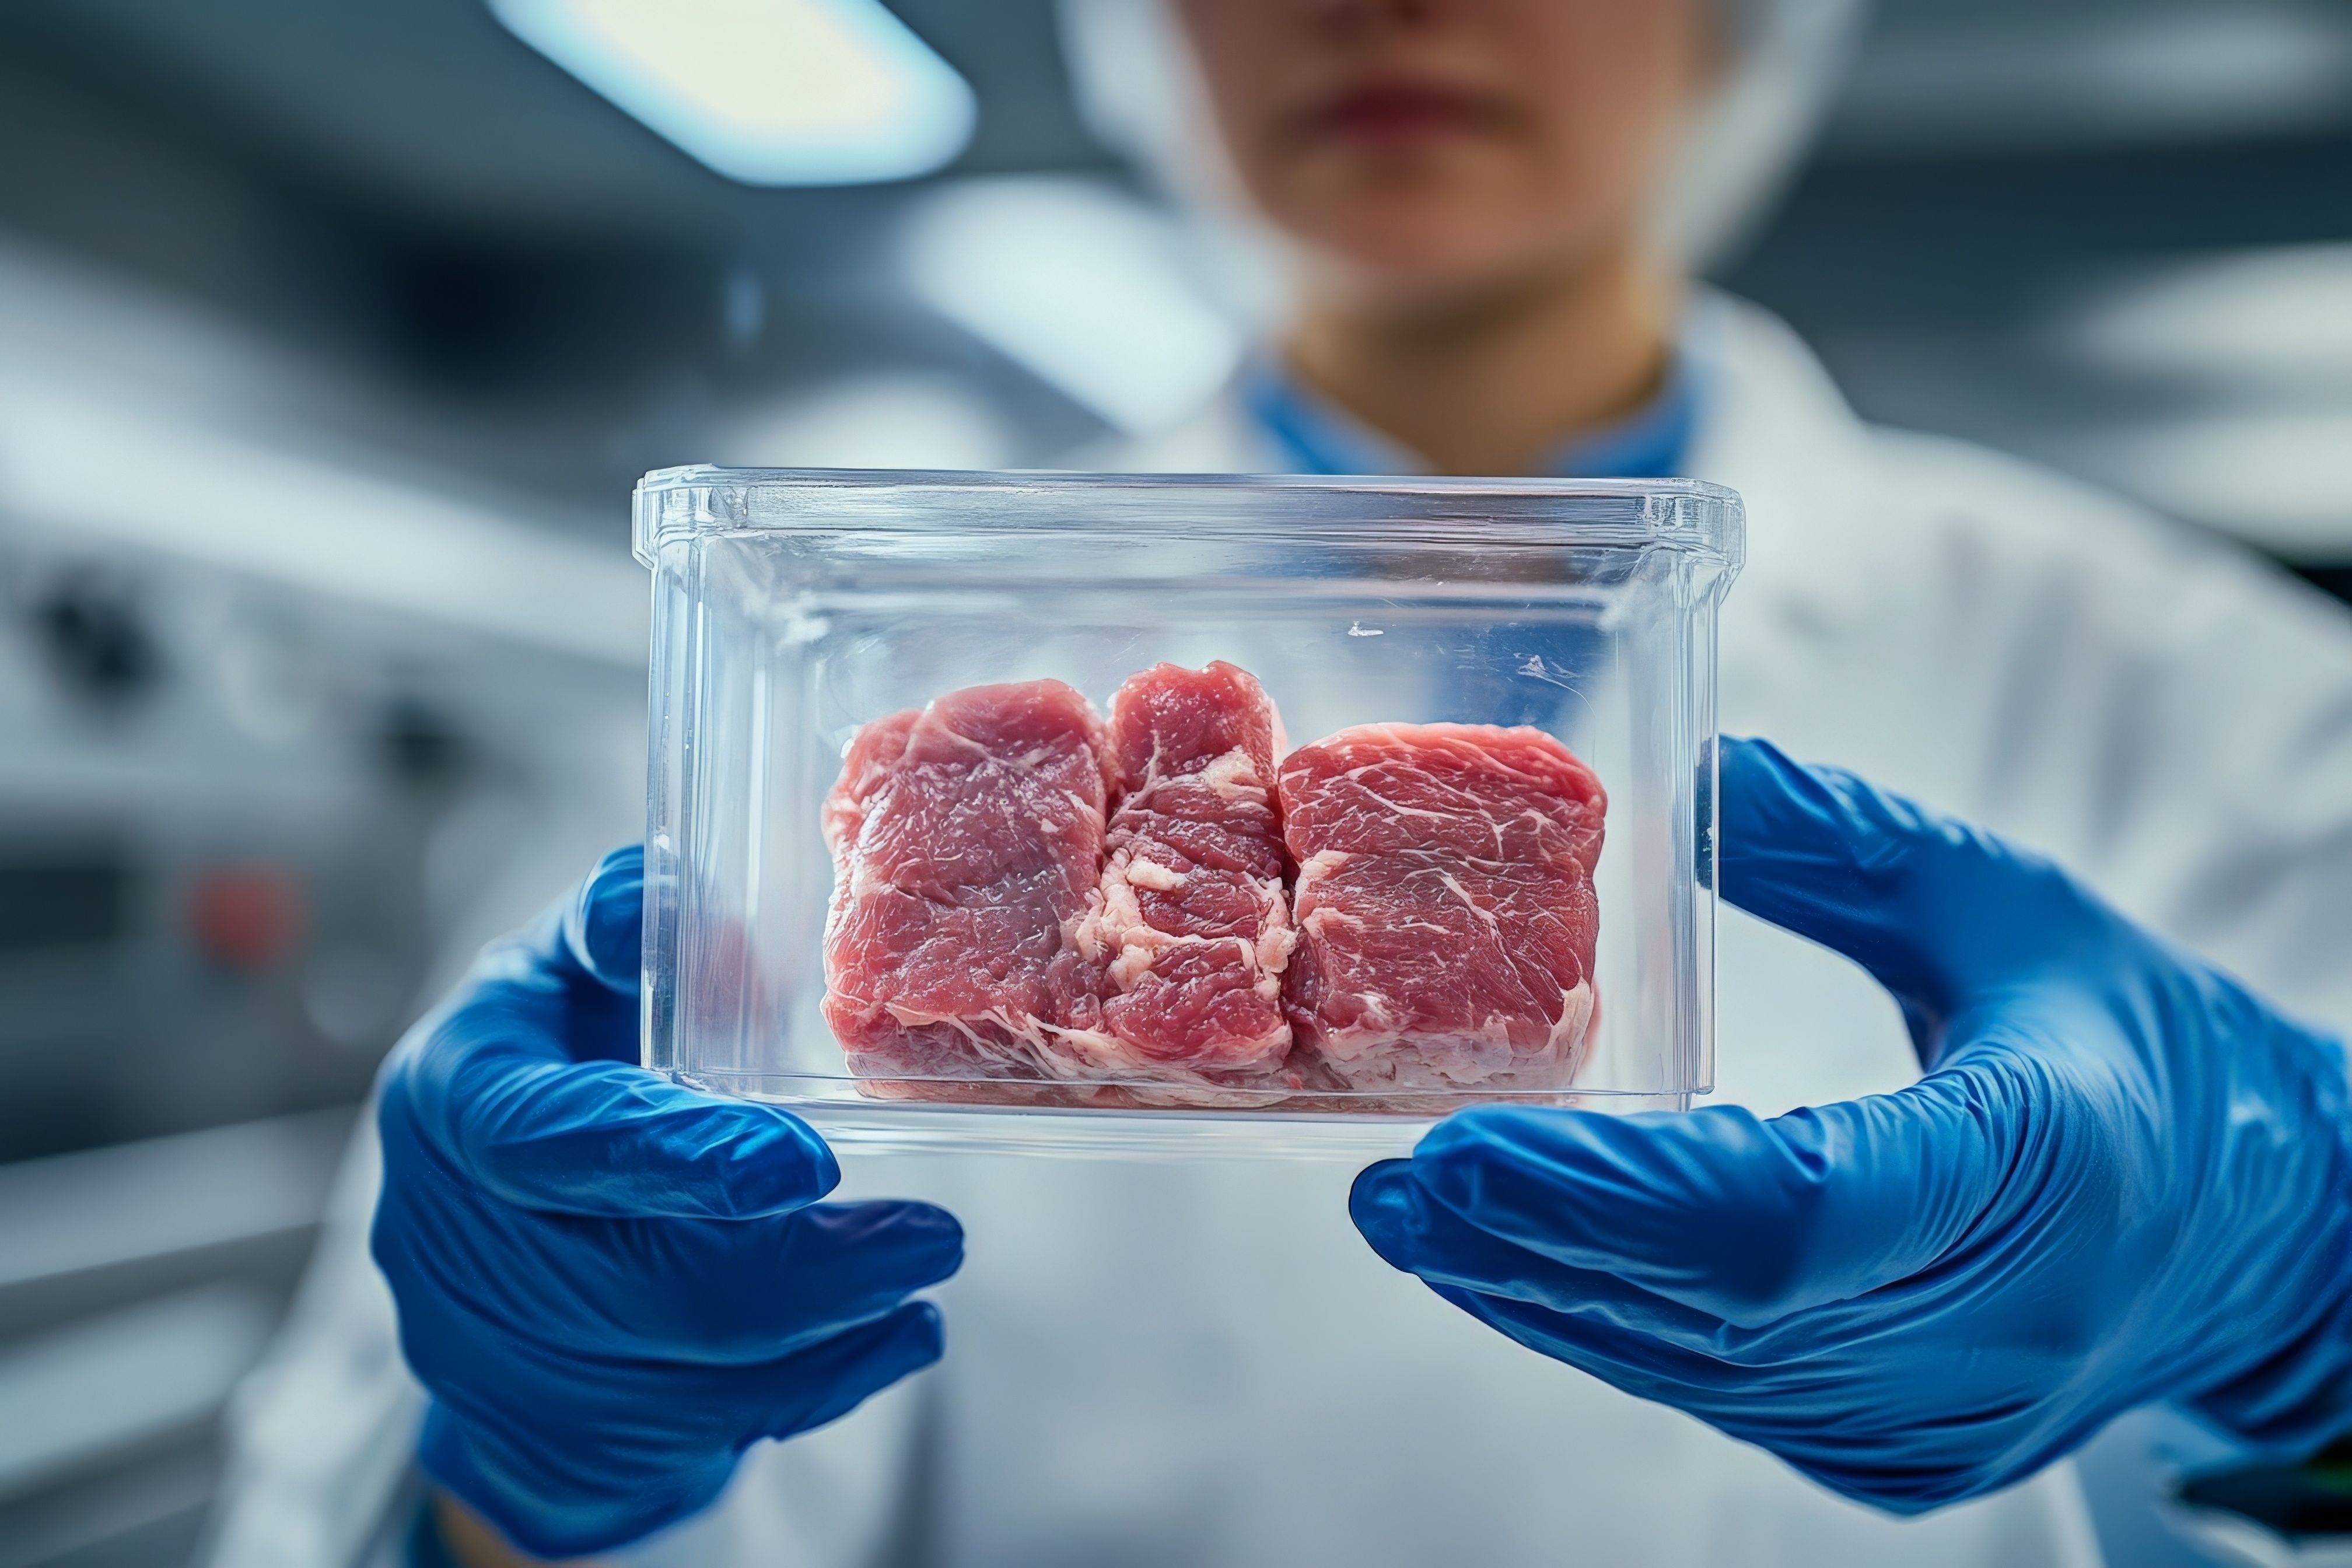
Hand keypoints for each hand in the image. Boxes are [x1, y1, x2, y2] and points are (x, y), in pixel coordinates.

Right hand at [372, 847, 961, 1559]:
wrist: (486, 1230)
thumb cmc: (548, 1061)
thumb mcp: (557, 976)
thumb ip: (614, 929)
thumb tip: (672, 891)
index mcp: (456, 1099)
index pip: (554, 1141)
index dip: (676, 1156)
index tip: (800, 1161)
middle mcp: (457, 1234)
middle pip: (642, 1284)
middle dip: (805, 1266)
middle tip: (931, 1237)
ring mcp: (500, 1350)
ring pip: (687, 1370)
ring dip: (832, 1323)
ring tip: (925, 1262)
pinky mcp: (559, 1426)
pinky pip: (709, 1423)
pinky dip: (820, 1378)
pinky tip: (898, 1332)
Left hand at [1352, 737, 2351, 1510]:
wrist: (2261, 1232)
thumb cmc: (2137, 1049)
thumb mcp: (2015, 911)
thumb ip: (1854, 849)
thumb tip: (1701, 775)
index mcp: (2042, 1174)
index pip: (1796, 1213)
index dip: (1614, 1195)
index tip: (1462, 1148)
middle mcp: (1991, 1328)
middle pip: (1718, 1306)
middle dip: (1535, 1245)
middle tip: (1394, 1180)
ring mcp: (1941, 1414)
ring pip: (1702, 1364)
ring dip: (1543, 1293)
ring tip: (1415, 1215)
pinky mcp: (1899, 1450)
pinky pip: (1724, 1389)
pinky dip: (1612, 1323)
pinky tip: (1519, 1264)